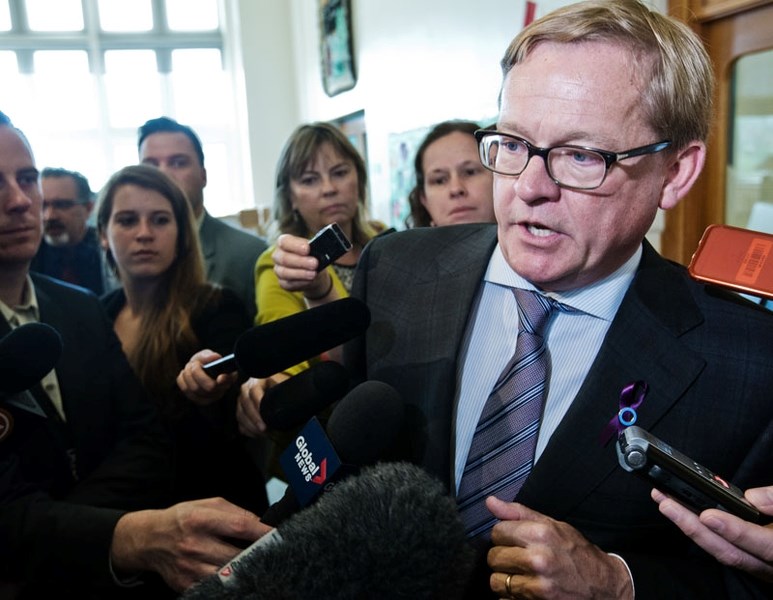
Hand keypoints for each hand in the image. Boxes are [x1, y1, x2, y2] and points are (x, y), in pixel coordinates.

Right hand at [110, 497, 271, 591]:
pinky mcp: (186, 585)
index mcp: (200, 519)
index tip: (279, 534)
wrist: (150, 540)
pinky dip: (229, 581)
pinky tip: (236, 574)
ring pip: (228, 575)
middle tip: (272, 553)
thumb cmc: (183, 518)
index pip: (240, 526)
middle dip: (258, 554)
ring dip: (245, 570)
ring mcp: (190, 568)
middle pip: (237, 555)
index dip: (262, 531)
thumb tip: (260, 523)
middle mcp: (194, 545)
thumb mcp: (207, 504)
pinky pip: (215, 587)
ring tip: (256, 565)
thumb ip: (235, 512)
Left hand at [176, 349, 238, 405]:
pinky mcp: (199, 400)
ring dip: (188, 374)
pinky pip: (186, 390)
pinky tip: (184, 374)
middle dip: (198, 373)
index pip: (229, 380)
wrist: (198, 370)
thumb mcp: (208, 356)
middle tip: (194, 363)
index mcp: (229, 377)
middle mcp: (222, 390)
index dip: (225, 380)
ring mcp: (211, 398)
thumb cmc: (205, 362)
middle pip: (210, 387)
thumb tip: (215, 357)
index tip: (220, 377)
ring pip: (196, 389)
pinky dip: (182, 380)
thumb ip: (210, 356)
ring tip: (189, 366)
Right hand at [236, 374, 289, 436]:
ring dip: (252, 426)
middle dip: (255, 418)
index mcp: (256, 381)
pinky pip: (240, 424)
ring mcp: (241, 402)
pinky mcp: (241, 413)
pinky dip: (248, 431)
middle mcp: (245, 390)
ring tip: (263, 433)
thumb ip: (282, 389)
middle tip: (264, 428)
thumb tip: (289, 399)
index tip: (266, 415)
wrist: (275, 390)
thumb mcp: (281, 384)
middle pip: (245, 404)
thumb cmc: (279, 387)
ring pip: (240, 415)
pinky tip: (258, 435)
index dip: (258, 404)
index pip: (254, 391)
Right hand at [272, 233, 334, 299]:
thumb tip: (317, 250)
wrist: (315, 272)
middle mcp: (278, 256)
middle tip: (315, 263)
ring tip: (313, 274)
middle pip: (284, 258)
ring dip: (301, 273)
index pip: (284, 242)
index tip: (307, 249)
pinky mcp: (283, 282)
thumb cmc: (313, 256)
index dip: (296, 246)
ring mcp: (278, 270)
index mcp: (284, 242)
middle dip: (301, 261)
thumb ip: (314, 248)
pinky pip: (289, 283)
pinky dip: (301, 282)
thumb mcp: (315, 250)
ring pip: (284, 272)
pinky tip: (309, 280)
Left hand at [486, 497, 632, 598]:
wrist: (604, 586)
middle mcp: (538, 559)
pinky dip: (511, 596)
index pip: (497, 532)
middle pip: (494, 557)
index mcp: (540, 534)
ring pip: (496, 581)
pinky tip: (524, 589)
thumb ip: (519, 513)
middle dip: (502, 558)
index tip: (513, 540)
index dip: (503, 536)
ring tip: (520, 575)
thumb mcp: (553, 525)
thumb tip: (490, 502)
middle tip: (518, 559)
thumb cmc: (577, 552)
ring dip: (505, 579)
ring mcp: (537, 586)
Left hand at [652, 486, 772, 581]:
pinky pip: (725, 551)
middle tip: (666, 502)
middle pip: (731, 553)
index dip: (734, 530)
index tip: (709, 515)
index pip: (763, 545)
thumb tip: (753, 499)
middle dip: (694, 528)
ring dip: (691, 529)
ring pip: (723, 554)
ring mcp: (763, 568)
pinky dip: (702, 534)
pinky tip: (684, 516)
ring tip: (666, 502)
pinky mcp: (753, 562)